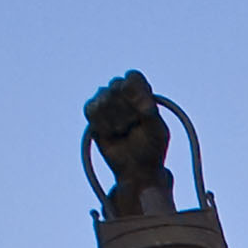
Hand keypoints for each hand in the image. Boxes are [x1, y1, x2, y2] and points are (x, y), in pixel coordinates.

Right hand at [82, 70, 175, 197]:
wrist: (137, 169)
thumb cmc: (151, 148)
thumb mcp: (157, 130)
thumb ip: (148, 109)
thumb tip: (134, 95)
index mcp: (141, 91)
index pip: (133, 77)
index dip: (136, 93)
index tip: (144, 111)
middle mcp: (121, 91)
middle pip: (116, 88)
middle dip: (127, 111)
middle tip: (134, 127)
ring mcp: (105, 100)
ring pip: (103, 99)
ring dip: (115, 120)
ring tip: (124, 132)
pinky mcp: (92, 112)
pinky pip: (91, 110)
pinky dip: (102, 125)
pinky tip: (112, 134)